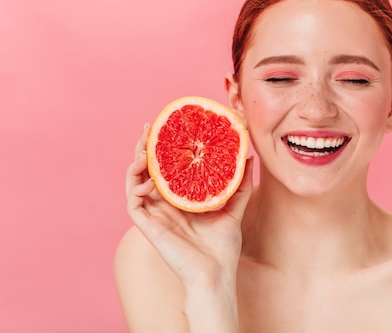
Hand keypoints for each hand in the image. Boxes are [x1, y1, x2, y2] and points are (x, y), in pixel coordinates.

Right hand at [125, 123, 253, 288]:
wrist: (216, 274)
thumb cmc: (223, 247)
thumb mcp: (234, 208)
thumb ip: (239, 184)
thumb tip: (248, 157)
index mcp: (181, 199)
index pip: (166, 168)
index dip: (163, 149)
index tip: (166, 127)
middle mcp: (165, 205)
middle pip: (147, 171)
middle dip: (144, 148)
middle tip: (148, 128)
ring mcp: (155, 215)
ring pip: (134, 183)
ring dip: (135, 164)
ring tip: (143, 149)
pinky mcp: (149, 227)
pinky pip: (133, 204)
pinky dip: (134, 188)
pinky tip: (146, 179)